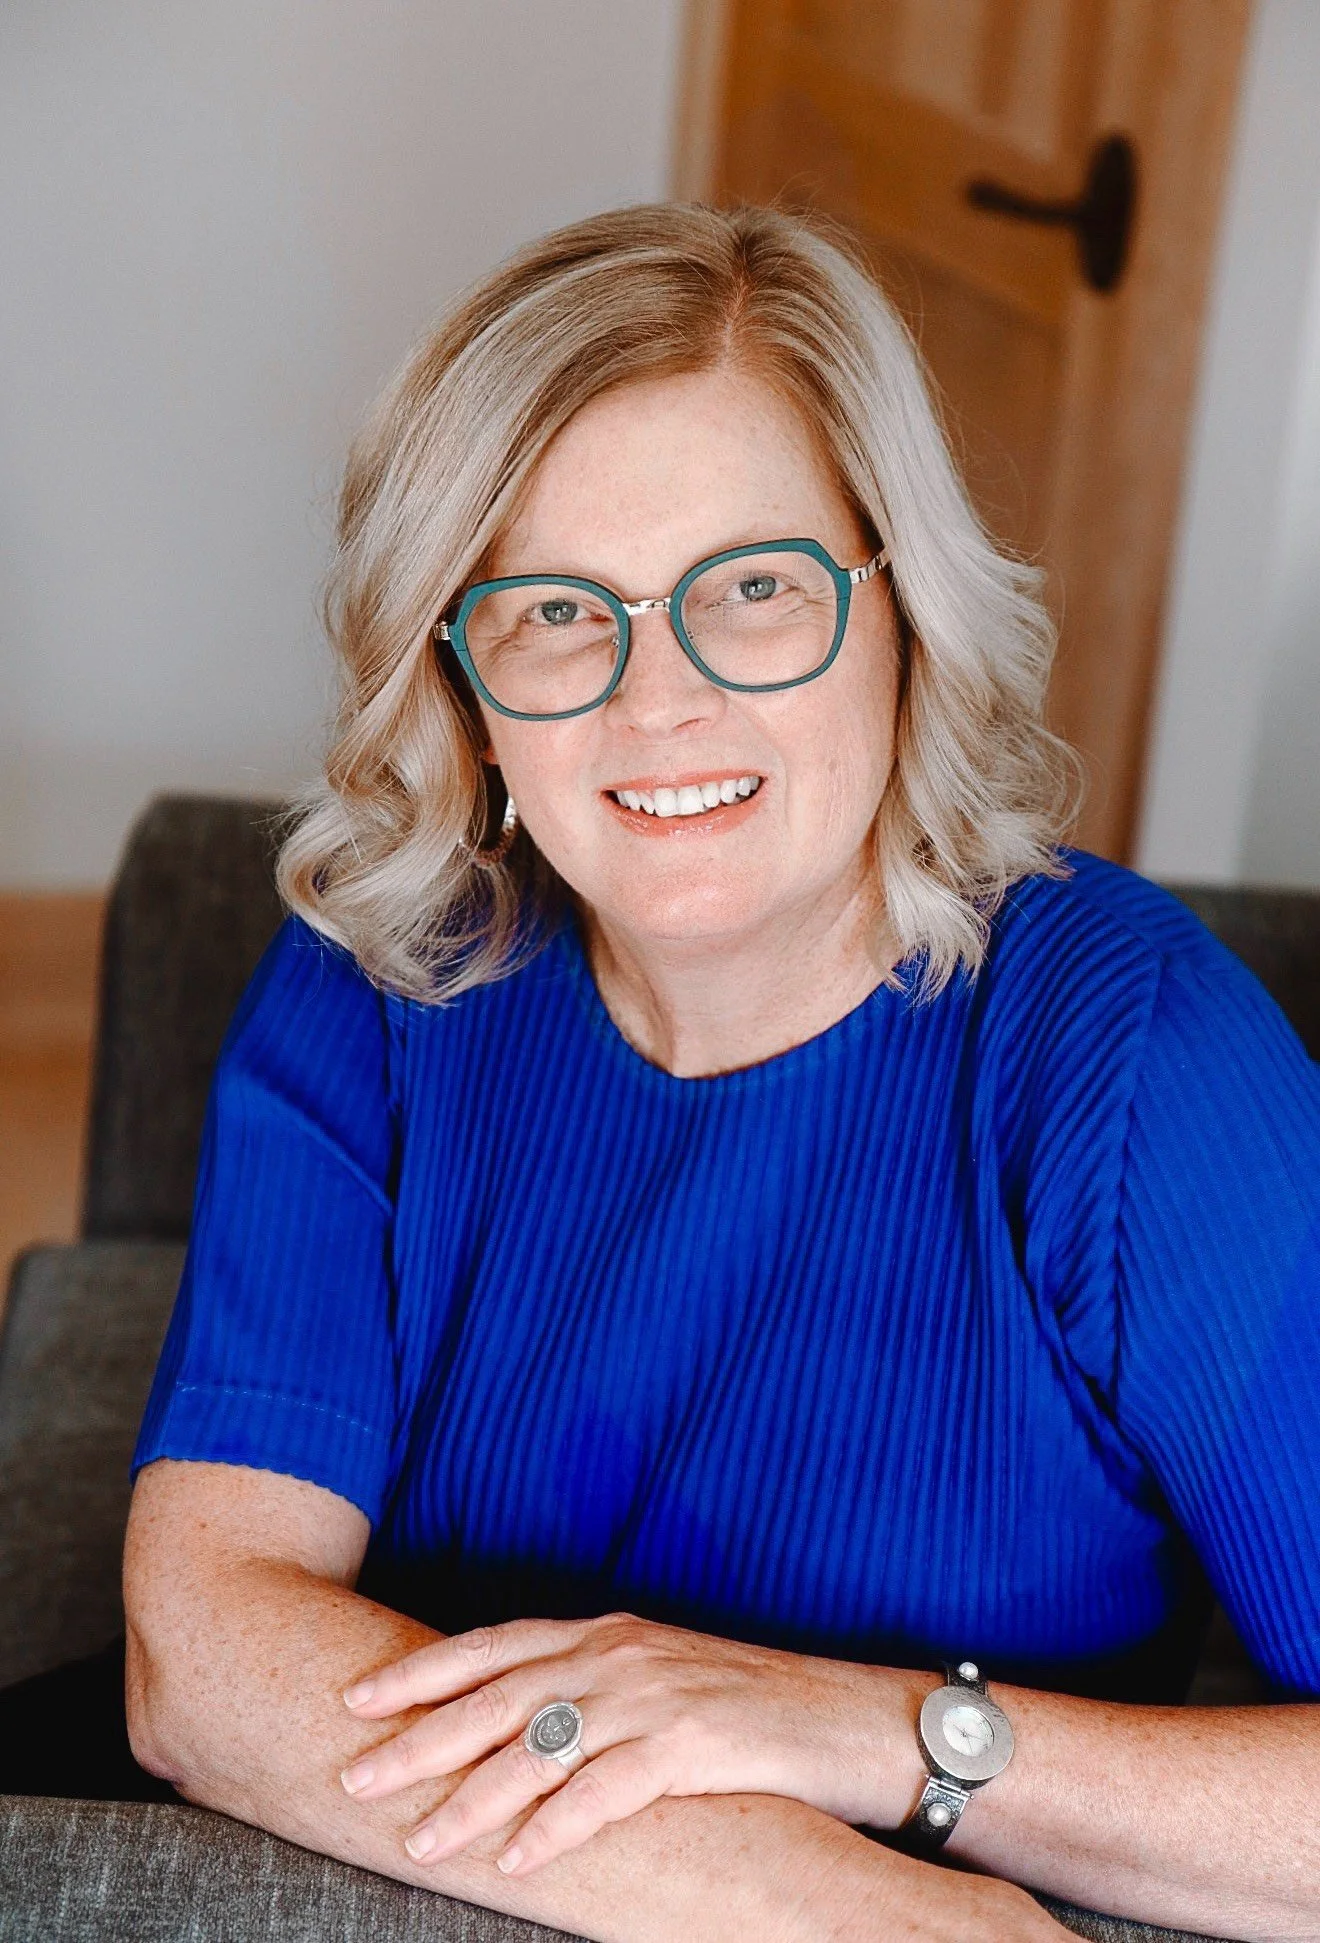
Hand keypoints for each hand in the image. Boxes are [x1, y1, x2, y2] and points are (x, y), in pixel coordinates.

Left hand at [337, 1611, 929, 1876]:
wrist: (850, 1716)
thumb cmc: (754, 1708)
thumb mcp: (662, 1682)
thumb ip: (595, 1692)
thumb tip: (522, 1728)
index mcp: (609, 1634)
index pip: (495, 1645)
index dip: (423, 1669)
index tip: (357, 1695)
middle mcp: (621, 1655)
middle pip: (499, 1695)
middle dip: (419, 1736)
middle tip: (353, 1772)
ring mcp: (655, 1696)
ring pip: (540, 1747)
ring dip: (473, 1798)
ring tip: (420, 1838)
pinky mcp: (694, 1743)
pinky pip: (607, 1790)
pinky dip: (557, 1826)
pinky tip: (516, 1860)